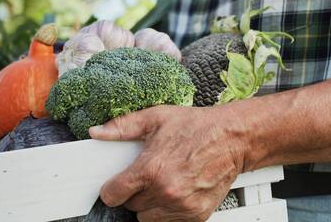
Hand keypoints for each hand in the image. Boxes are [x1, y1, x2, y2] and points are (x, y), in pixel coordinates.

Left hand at [89, 105, 249, 221]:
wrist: (232, 137)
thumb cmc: (197, 127)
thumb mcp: (156, 118)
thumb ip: (123, 127)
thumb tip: (98, 132)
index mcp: (151, 169)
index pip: (113, 195)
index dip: (111, 188)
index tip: (116, 184)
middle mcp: (166, 190)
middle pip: (130, 206)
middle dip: (134, 193)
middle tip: (146, 177)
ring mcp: (182, 205)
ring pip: (148, 218)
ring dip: (150, 205)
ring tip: (161, 184)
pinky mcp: (196, 214)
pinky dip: (168, 211)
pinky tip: (176, 192)